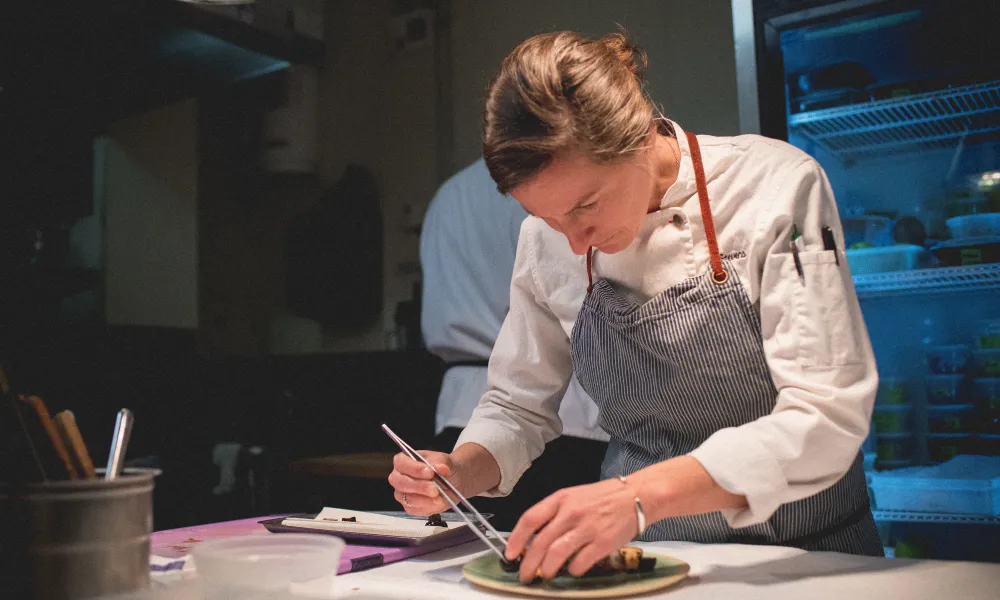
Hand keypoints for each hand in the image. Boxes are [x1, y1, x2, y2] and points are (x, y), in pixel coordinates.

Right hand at [387, 450, 455, 515]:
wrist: (450, 479)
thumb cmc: (441, 466)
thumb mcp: (443, 459)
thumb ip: (440, 462)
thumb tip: (442, 468)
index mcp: (402, 461)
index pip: (402, 464)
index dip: (415, 469)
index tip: (430, 472)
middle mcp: (398, 478)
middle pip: (401, 483)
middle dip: (419, 486)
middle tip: (435, 489)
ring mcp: (402, 494)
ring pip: (408, 499)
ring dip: (425, 499)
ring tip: (440, 498)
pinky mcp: (409, 507)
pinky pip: (416, 510)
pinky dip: (428, 507)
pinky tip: (438, 503)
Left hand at [504, 480, 639, 583]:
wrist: (636, 495)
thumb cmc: (604, 497)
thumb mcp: (573, 496)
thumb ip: (555, 514)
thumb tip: (536, 539)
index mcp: (561, 499)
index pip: (530, 519)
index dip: (516, 539)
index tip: (510, 554)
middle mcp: (571, 512)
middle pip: (541, 542)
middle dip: (529, 563)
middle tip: (525, 575)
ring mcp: (587, 528)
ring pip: (556, 554)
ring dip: (547, 569)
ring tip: (545, 575)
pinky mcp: (603, 543)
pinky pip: (580, 563)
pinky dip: (573, 570)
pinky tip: (573, 570)